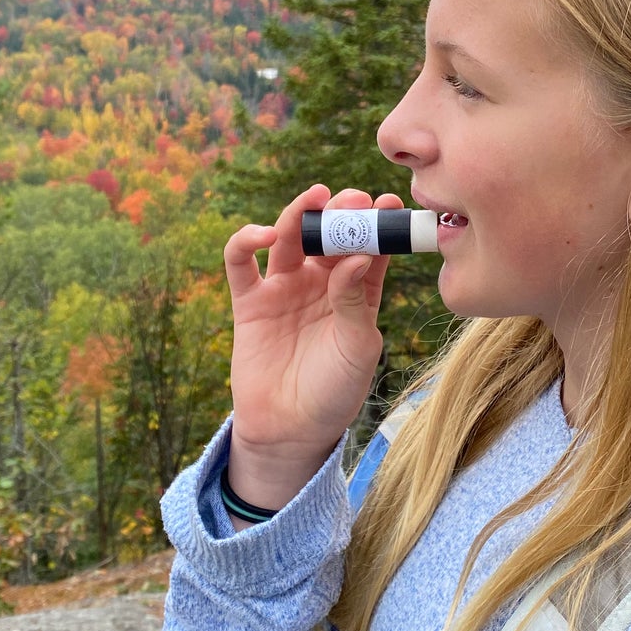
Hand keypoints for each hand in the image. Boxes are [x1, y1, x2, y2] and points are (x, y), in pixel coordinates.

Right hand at [222, 184, 403, 507]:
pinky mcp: (250, 300)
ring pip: (289, 238)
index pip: (370, 247)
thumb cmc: (335, 391)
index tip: (390, 203)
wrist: (292, 431)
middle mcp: (321, 282)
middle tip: (352, 199)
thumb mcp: (357, 347)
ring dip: (300, 214)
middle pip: (330, 234)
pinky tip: (264, 233)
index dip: (380, 224)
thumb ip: (356, 301)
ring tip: (315, 200)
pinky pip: (241, 261)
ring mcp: (284, 287)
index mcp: (357, 291)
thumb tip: (359, 257)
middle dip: (341, 212)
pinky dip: (247, 239)